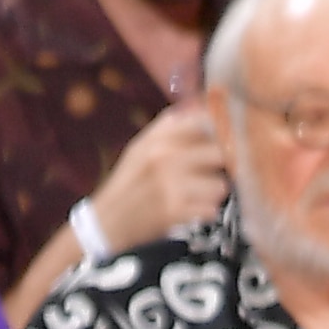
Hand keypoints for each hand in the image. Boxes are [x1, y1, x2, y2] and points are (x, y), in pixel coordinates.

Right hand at [81, 97, 230, 258]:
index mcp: (159, 139)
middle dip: (220, 166)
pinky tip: (194, 211)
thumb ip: (167, 127)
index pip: (204, 124)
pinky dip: (206, 212)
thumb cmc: (127, 183)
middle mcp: (166, 158)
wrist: (107, 222)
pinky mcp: (175, 212)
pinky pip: (211, 209)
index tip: (219, 144)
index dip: (218, 134)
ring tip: (200, 196)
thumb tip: (198, 106)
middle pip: (219, 153)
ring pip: (219, 184)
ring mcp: (171, 186)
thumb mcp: (140, 147)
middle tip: (212, 174)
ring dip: (214, 193)